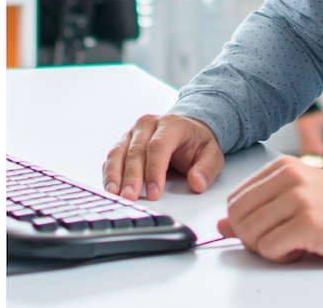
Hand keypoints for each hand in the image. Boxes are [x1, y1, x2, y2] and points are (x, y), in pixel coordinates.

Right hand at [106, 111, 224, 200]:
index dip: (155, 170)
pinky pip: (112, 158)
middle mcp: (148, 125)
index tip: (155, 192)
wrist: (187, 129)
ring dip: (115, 176)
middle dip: (132, 177)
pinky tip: (110, 188)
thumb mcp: (213, 153)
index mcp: (171, 124)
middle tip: (130, 197)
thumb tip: (197, 183)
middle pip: (136, 151)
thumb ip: (207, 168)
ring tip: (115, 195)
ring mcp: (133, 133)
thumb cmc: (197, 142)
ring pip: (119, 153)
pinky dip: (110, 174)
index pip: (159, 146)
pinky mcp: (123, 143)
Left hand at [215, 153, 322, 264]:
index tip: (271, 229)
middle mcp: (291, 176)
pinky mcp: (309, 223)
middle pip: (237, 217)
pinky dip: (281, 257)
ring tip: (295, 243)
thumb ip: (258, 211)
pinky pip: (269, 249)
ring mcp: (301, 198)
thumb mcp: (297, 204)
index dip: (246, 224)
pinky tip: (304, 249)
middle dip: (252, 238)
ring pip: (249, 233)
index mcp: (285, 167)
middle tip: (281, 241)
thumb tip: (222, 224)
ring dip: (268, 249)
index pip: (235, 200)